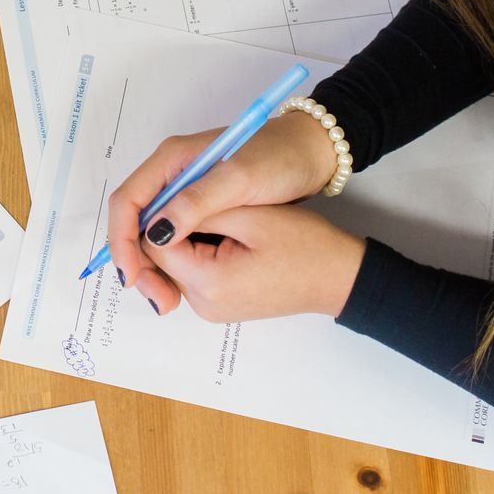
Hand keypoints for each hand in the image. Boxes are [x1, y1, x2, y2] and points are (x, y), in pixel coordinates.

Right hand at [106, 113, 336, 294]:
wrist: (311, 154)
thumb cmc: (279, 157)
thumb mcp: (240, 179)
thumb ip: (196, 202)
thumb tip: (155, 233)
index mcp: (171, 160)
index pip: (128, 202)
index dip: (122, 240)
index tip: (132, 275)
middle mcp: (172, 176)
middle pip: (135, 222)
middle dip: (138, 261)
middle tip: (159, 297)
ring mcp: (186, 193)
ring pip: (153, 235)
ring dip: (155, 268)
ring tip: (169, 299)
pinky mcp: (202, 209)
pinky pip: (175, 239)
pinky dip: (174, 263)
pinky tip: (182, 285)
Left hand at [133, 203, 365, 320]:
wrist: (340, 276)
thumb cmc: (306, 244)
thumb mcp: (251, 215)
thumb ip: (196, 212)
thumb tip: (154, 216)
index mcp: (208, 283)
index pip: (153, 244)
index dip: (159, 212)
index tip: (179, 185)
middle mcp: (203, 304)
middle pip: (160, 258)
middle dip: (170, 225)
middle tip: (196, 192)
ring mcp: (212, 308)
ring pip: (174, 264)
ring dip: (184, 235)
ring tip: (214, 208)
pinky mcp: (221, 303)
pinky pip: (193, 272)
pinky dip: (197, 248)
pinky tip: (220, 227)